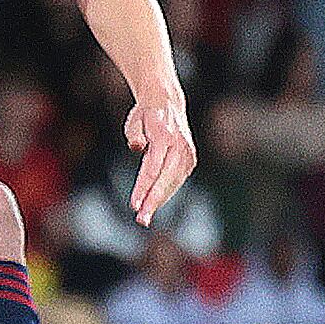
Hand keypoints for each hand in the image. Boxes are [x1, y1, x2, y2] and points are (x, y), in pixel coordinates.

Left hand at [124, 92, 194, 225]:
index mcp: (164, 136)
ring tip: (144, 218)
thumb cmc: (145, 115)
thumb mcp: (134, 120)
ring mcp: (187, 154)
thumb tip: (136, 147)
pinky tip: (154, 204)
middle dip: (153, 201)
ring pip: (173, 182)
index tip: (134, 204)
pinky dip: (166, 193)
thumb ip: (134, 134)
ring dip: (159, 201)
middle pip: (165, 179)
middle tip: (141, 219)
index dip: (143, 188)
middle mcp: (179, 147)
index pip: (152, 167)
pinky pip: (176, 180)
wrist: (167, 104)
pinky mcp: (190, 160)